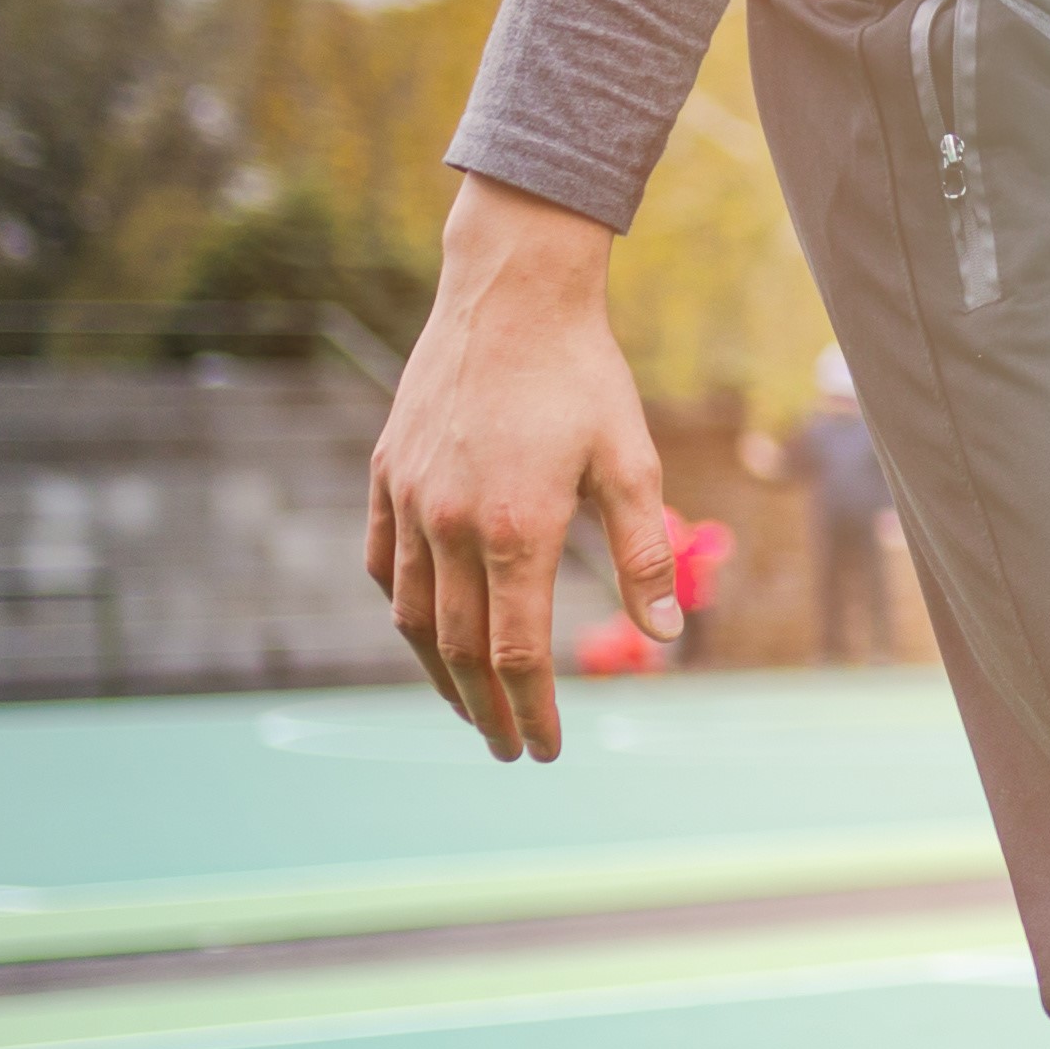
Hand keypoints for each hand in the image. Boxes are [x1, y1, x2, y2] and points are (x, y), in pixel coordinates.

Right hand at [363, 173, 676, 761]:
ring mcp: (408, 500)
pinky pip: (382, 564)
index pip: (514, 654)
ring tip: (467, 708)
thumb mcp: (632, 462)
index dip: (530, 711)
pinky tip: (424, 632)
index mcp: (517, 530)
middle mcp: (450, 523)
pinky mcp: (386, 475)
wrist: (509, 297)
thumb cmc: (582, 378)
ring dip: (437, 673)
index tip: (544, 751)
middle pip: (457, 650)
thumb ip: (643, 554)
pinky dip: (402, 610)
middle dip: (484, 710)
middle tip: (507, 749)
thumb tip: (667, 636)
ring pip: (411, 616)